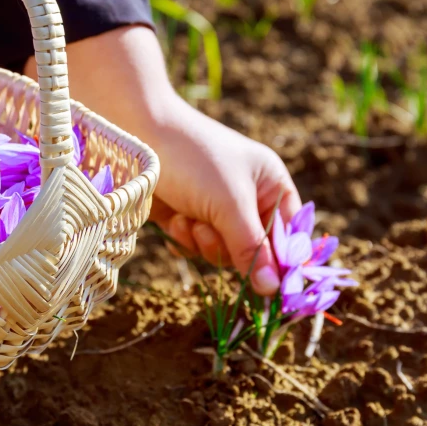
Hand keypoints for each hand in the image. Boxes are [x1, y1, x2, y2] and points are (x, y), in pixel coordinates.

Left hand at [148, 109, 300, 294]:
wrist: (136, 136)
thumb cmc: (193, 160)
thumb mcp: (229, 202)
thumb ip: (251, 248)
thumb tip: (273, 290)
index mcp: (271, 184)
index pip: (289, 234)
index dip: (282, 261)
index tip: (272, 287)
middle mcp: (246, 198)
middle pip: (252, 251)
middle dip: (227, 245)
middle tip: (208, 230)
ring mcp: (214, 208)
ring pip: (220, 252)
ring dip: (202, 241)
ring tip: (187, 219)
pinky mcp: (186, 216)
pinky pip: (194, 247)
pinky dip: (183, 237)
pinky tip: (172, 218)